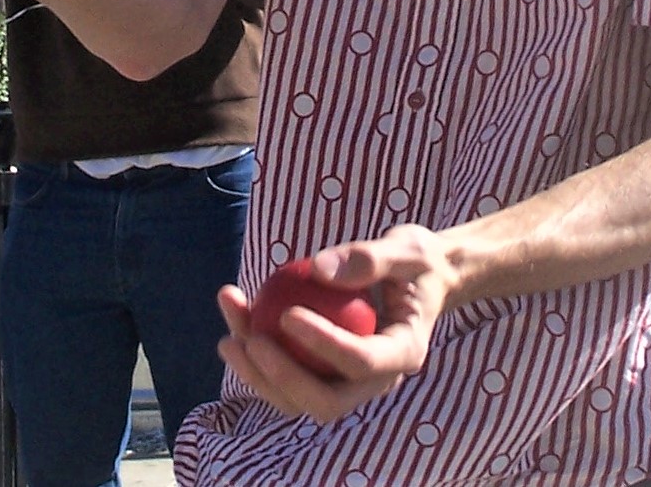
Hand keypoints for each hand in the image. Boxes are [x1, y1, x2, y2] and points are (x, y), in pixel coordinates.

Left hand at [217, 224, 449, 421]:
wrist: (422, 281)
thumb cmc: (417, 261)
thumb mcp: (407, 249)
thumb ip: (369, 258)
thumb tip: (317, 269)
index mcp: (403, 354)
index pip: (361, 362)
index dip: (323, 344)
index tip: (286, 313)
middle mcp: (378, 382)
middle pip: (326, 402)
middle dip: (283, 378)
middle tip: (251, 341)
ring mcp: (350, 385)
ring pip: (300, 399)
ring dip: (259, 375)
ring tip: (228, 338)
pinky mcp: (327, 375)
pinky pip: (289, 377)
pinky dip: (258, 357)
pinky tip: (235, 319)